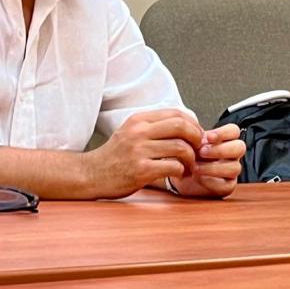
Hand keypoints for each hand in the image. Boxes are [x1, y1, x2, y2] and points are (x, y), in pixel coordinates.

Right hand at [83, 109, 202, 198]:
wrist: (91, 174)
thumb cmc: (115, 156)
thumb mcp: (131, 132)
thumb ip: (155, 127)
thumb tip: (187, 124)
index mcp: (139, 120)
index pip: (176, 113)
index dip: (193, 124)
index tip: (197, 136)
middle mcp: (139, 132)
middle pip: (182, 126)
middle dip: (197, 138)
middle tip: (199, 150)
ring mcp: (139, 151)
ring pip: (181, 147)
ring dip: (191, 158)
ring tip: (189, 166)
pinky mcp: (141, 170)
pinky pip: (173, 167)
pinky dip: (181, 171)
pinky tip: (177, 174)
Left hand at [171, 123, 245, 198]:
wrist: (178, 174)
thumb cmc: (187, 155)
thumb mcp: (189, 143)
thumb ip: (195, 136)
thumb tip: (199, 129)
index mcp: (225, 140)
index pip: (234, 131)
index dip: (224, 133)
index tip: (208, 137)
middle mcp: (231, 154)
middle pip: (240, 148)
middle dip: (220, 150)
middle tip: (202, 152)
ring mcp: (231, 171)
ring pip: (235, 167)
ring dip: (213, 167)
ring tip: (195, 167)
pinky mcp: (227, 186)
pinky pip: (227, 185)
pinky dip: (211, 181)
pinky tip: (197, 177)